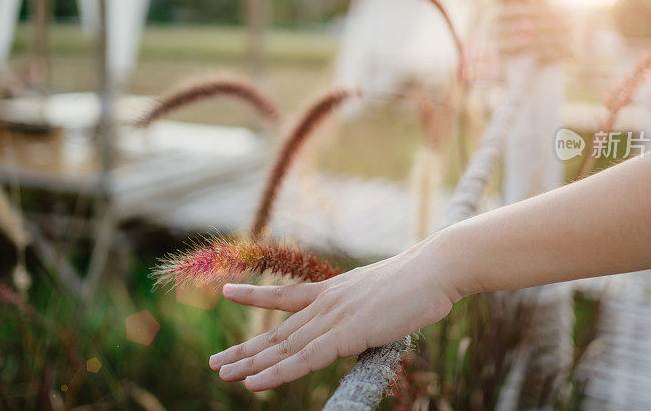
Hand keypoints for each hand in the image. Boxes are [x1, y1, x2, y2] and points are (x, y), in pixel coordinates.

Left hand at [208, 240, 458, 390]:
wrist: (435, 268)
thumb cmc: (421, 282)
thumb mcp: (383, 297)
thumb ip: (367, 312)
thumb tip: (367, 322)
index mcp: (334, 291)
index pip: (285, 296)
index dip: (255, 295)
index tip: (229, 291)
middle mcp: (326, 303)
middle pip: (277, 330)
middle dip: (245, 348)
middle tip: (215, 360)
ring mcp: (334, 317)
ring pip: (283, 347)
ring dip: (250, 362)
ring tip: (220, 372)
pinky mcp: (346, 333)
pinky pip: (304, 359)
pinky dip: (276, 373)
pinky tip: (253, 382)